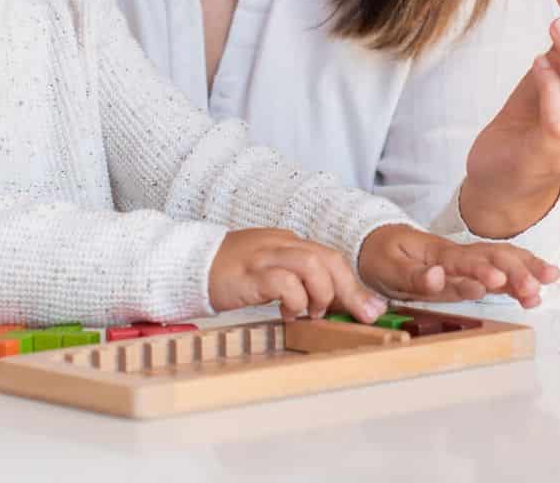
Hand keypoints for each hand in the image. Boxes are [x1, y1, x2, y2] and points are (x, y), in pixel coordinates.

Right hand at [208, 228, 386, 322]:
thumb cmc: (231, 274)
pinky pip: (283, 281)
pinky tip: (290, 314)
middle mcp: (281, 244)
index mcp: (288, 243)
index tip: (371, 309)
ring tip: (314, 312)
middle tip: (363, 316)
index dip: (353, 284)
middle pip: (328, 258)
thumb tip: (329, 306)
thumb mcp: (269, 273)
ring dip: (322, 293)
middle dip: (351, 290)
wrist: (189, 265)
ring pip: (311, 264)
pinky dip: (295, 300)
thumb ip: (297, 282)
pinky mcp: (249, 273)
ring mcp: (264, 256)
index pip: (330, 257)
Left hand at [357, 224, 559, 307]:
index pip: (463, 260)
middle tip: (534, 290)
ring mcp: (467, 261)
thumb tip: (438, 277)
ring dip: (526, 270)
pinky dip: (521, 274)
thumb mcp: (386, 267)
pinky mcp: (470, 271)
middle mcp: (458, 254)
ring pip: (503, 259)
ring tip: (548, 283)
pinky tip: (540, 285)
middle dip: (516, 271)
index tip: (498, 281)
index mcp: (437, 253)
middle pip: (493, 256)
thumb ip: (414, 276)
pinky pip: (500, 269)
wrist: (378, 241)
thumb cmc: (382, 255)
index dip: (481, 271)